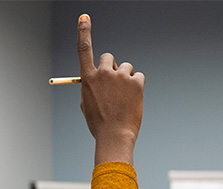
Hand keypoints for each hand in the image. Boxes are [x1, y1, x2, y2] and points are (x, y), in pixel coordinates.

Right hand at [77, 14, 144, 165]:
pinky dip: (137, 86)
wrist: (114, 136)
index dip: (84, 31)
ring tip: (124, 99)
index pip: (83, 49)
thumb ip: (91, 88)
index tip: (84, 17)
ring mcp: (120, 77)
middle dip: (113, 68)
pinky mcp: (136, 82)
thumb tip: (98, 80)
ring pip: (126, 68)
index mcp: (88, 78)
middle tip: (115, 84)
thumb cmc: (99, 124)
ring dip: (126, 79)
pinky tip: (133, 100)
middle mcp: (103, 73)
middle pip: (109, 58)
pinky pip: (138, 77)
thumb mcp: (88, 104)